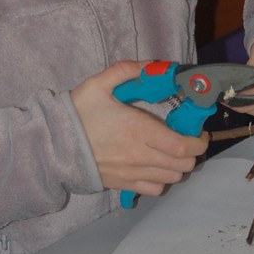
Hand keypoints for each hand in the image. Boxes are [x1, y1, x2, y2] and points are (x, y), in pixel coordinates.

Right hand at [71, 60, 208, 195]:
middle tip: (186, 138)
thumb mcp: (99, 84)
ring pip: (173, 178)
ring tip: (171, 151)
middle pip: (184, 164)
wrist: (54, 145)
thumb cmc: (78, 114)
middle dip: (192, 152)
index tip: (198, 132)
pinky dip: (163, 178)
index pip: (184, 147)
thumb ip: (128, 71)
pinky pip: (155, 188)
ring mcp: (133, 173)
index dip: (199, 141)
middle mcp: (141, 156)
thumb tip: (153, 65)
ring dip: (178, 165)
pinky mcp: (124, 184)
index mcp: (140, 131)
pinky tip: (156, 165)